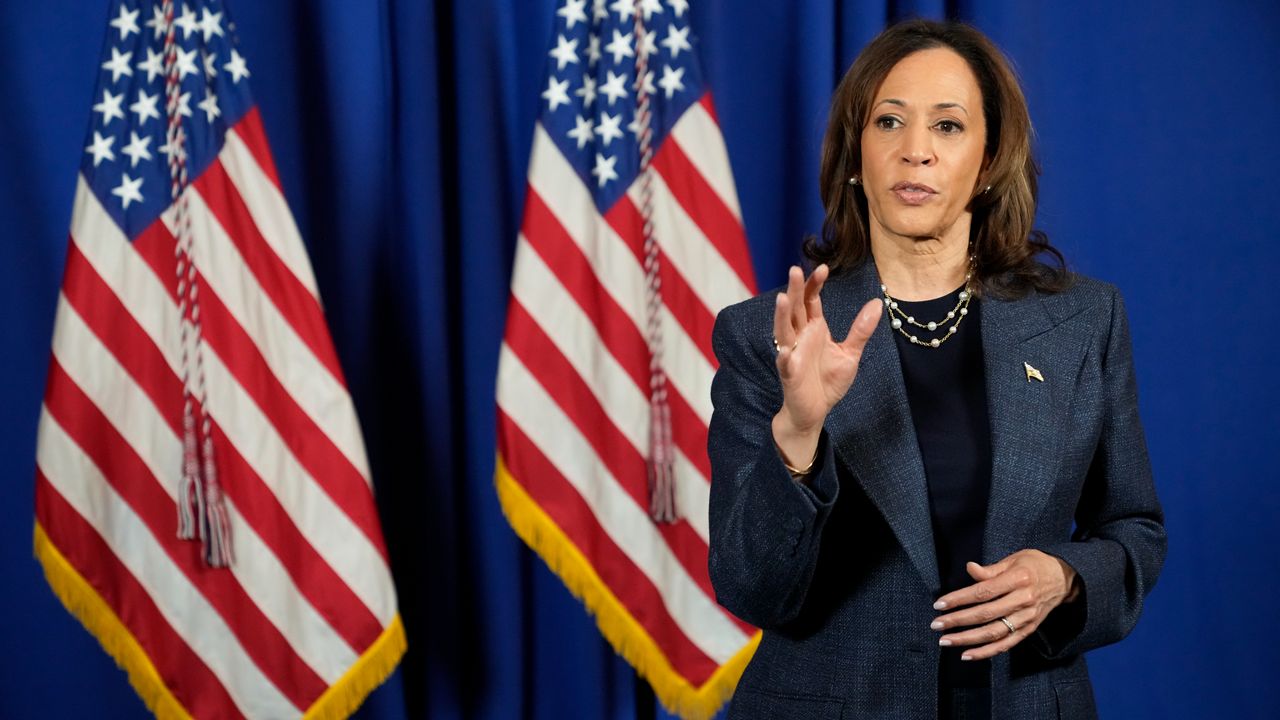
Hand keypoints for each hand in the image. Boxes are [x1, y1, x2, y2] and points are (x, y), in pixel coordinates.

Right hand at [770, 265, 881, 467]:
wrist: (815, 411)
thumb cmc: (828, 381)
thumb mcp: (850, 353)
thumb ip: (860, 329)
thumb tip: (876, 303)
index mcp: (814, 329)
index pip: (810, 301)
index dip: (814, 284)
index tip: (823, 268)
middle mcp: (800, 338)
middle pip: (795, 309)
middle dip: (795, 291)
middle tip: (795, 270)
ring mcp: (792, 355)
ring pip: (783, 331)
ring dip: (781, 316)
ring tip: (782, 299)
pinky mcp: (790, 375)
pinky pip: (785, 364)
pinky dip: (783, 357)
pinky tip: (784, 351)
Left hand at [930, 550, 1079, 660]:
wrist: (1064, 579)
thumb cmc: (1034, 565)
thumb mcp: (1013, 559)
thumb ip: (990, 569)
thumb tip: (969, 568)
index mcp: (1018, 580)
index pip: (983, 592)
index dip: (960, 599)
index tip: (940, 604)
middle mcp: (1023, 601)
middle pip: (986, 614)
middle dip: (958, 621)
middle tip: (936, 624)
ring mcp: (1027, 618)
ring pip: (994, 633)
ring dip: (967, 639)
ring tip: (946, 641)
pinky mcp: (1029, 630)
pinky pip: (1006, 644)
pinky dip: (986, 652)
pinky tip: (967, 654)